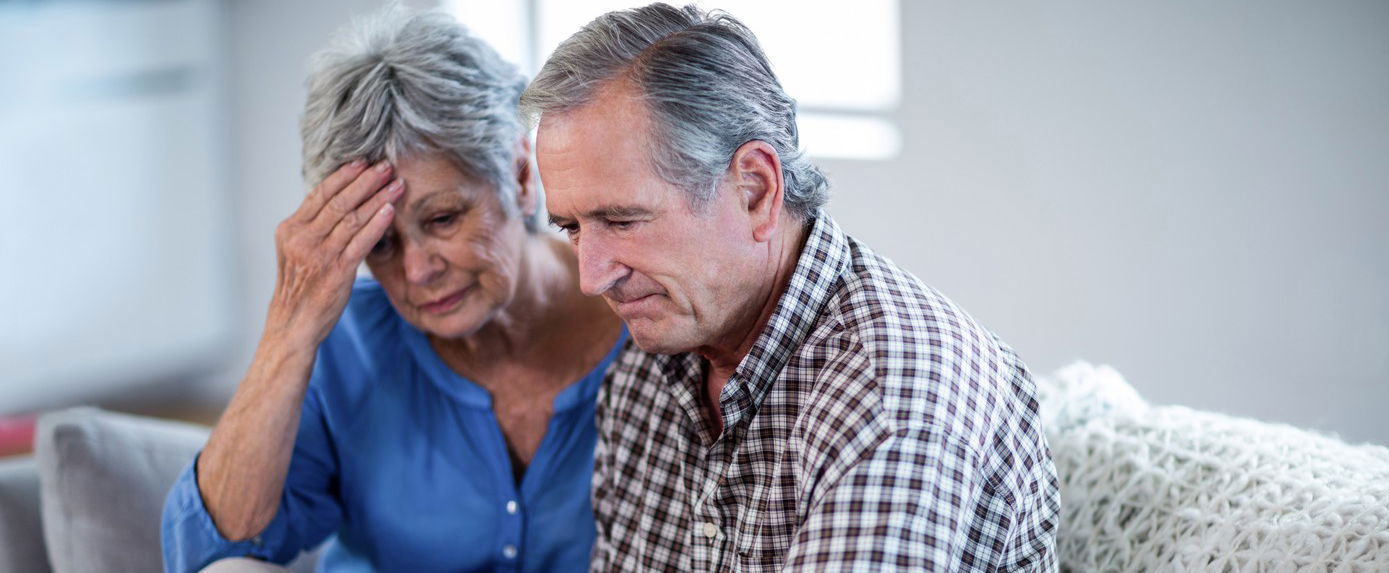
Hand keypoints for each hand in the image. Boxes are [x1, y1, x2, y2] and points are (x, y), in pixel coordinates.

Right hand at [266, 159, 402, 345]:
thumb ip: (313, 227)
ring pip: (351, 218)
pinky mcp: (336, 271)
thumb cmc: (301, 286)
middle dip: (365, 180)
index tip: (363, 161)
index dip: (344, 176)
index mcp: (291, 229)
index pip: (320, 194)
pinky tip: (390, 210)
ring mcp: (319, 254)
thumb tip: (338, 201)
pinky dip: (376, 224)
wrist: (293, 323)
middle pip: (338, 201)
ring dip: (377, 198)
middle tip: (386, 165)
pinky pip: (360, 242)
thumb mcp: (297, 250)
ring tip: (396, 183)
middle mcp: (302, 238)